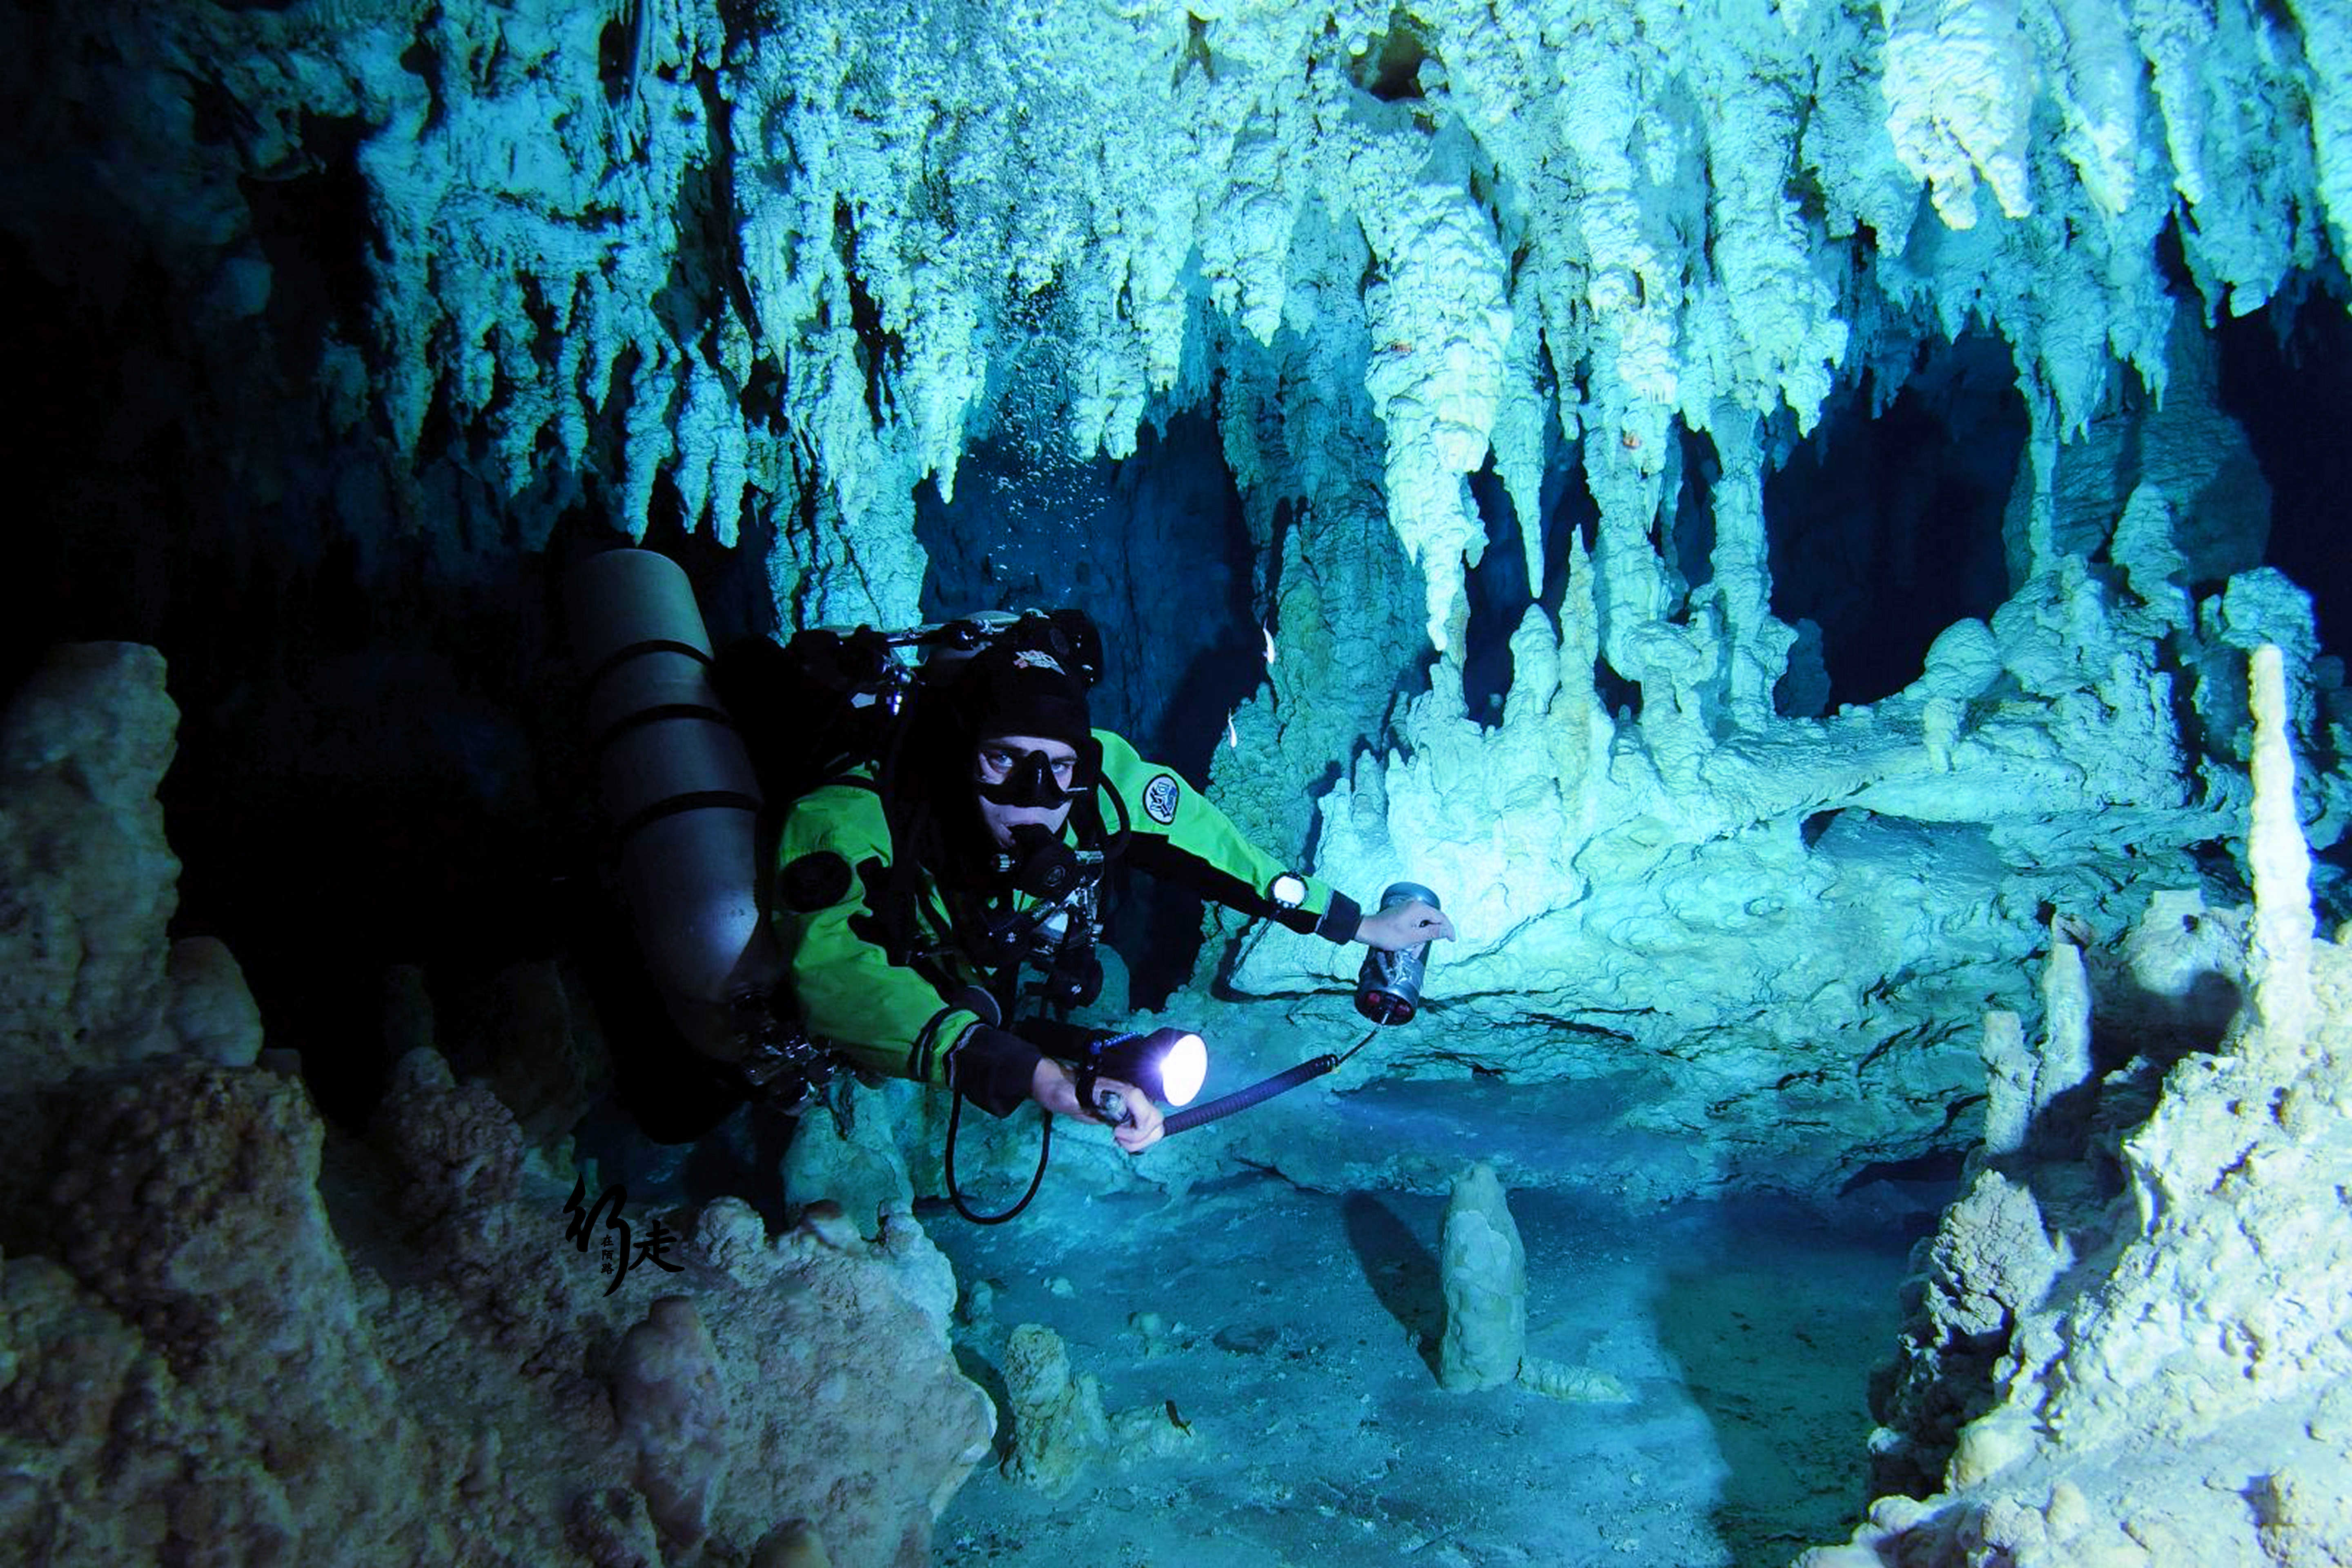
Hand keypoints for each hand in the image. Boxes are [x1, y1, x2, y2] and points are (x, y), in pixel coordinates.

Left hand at [1029, 1059, 1164, 1152]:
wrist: (1061, 1087)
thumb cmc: (1065, 1091)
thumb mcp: (1072, 1099)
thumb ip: (1092, 1105)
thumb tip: (1112, 1117)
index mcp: (1124, 1091)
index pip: (1149, 1114)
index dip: (1137, 1130)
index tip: (1115, 1132)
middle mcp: (1134, 1096)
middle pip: (1157, 1122)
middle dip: (1141, 1138)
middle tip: (1118, 1137)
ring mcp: (1134, 1105)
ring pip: (1155, 1127)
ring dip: (1141, 1140)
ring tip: (1120, 1139)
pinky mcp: (1131, 1114)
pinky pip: (1147, 1129)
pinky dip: (1138, 1139)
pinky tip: (1121, 1138)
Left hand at [1355, 899, 1455, 949]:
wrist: (1367, 930)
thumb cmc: (1388, 934)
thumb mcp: (1412, 937)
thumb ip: (1432, 933)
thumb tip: (1447, 930)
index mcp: (1419, 909)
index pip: (1441, 917)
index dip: (1448, 929)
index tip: (1452, 940)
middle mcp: (1415, 906)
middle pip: (1432, 922)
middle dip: (1427, 938)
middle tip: (1418, 951)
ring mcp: (1409, 909)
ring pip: (1423, 925)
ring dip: (1419, 940)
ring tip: (1411, 953)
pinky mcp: (1404, 914)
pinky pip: (1415, 924)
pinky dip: (1414, 936)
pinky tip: (1408, 946)